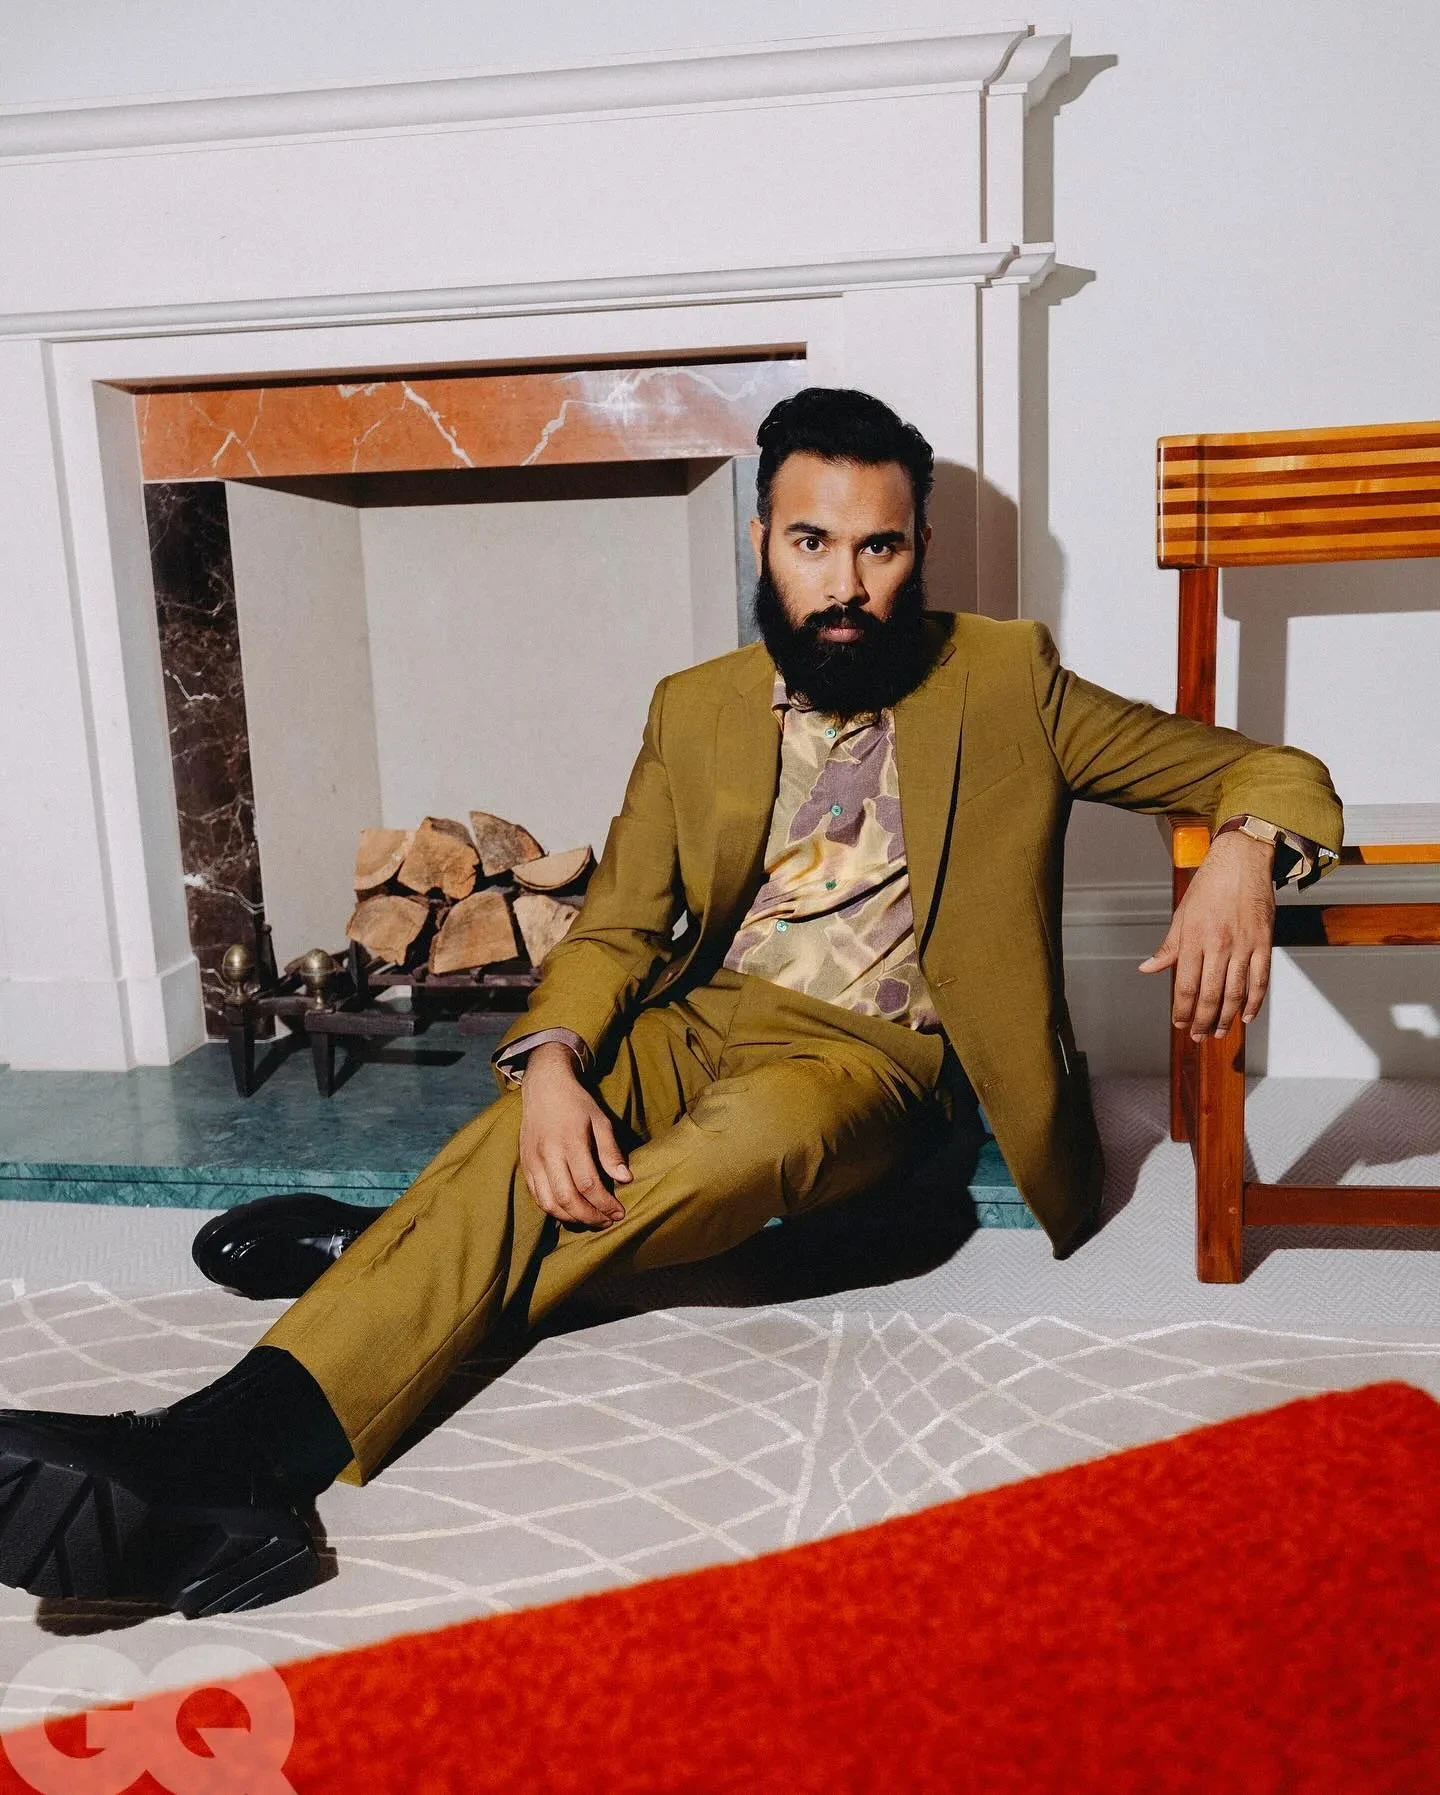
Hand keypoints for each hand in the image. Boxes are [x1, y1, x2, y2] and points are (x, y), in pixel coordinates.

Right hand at [518, 1042, 631, 1226]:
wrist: (544, 1086)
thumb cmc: (577, 1103)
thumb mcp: (600, 1121)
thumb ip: (610, 1151)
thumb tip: (625, 1179)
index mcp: (570, 1141)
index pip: (588, 1184)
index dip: (605, 1204)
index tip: (620, 1212)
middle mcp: (548, 1154)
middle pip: (567, 1198)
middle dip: (590, 1216)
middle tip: (608, 1221)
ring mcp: (533, 1161)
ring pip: (549, 1202)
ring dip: (572, 1218)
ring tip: (591, 1220)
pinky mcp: (525, 1165)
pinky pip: (537, 1196)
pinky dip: (554, 1209)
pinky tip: (571, 1211)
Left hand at [1139, 832, 1275, 1039]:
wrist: (1242, 861)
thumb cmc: (1209, 885)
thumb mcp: (1182, 914)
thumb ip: (1168, 946)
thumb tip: (1148, 969)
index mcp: (1194, 937)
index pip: (1185, 984)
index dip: (1181, 1008)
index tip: (1178, 1022)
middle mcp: (1219, 944)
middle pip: (1210, 994)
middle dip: (1203, 1020)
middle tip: (1198, 1035)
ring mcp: (1244, 944)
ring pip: (1236, 992)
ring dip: (1227, 1017)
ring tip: (1220, 1032)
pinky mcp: (1265, 942)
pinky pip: (1261, 979)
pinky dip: (1255, 1001)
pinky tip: (1247, 1016)